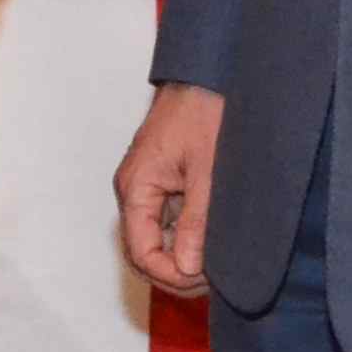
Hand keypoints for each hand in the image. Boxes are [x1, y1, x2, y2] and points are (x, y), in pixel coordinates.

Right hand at [115, 84, 225, 294]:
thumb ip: (196, 221)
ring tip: (217, 265)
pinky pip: (166, 222)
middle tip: (215, 280)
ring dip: (182, 258)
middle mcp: (134, 190)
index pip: (140, 252)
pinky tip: (212, 243)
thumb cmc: (205, 110)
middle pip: (143, 251)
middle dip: (175, 273)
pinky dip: (186, 238)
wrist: (207, 71)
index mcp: (136, 188)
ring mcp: (148, 186)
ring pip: (155, 239)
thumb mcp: (207, 170)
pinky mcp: (163, 181)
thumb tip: (186, 266)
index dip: (169, 275)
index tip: (203, 281)